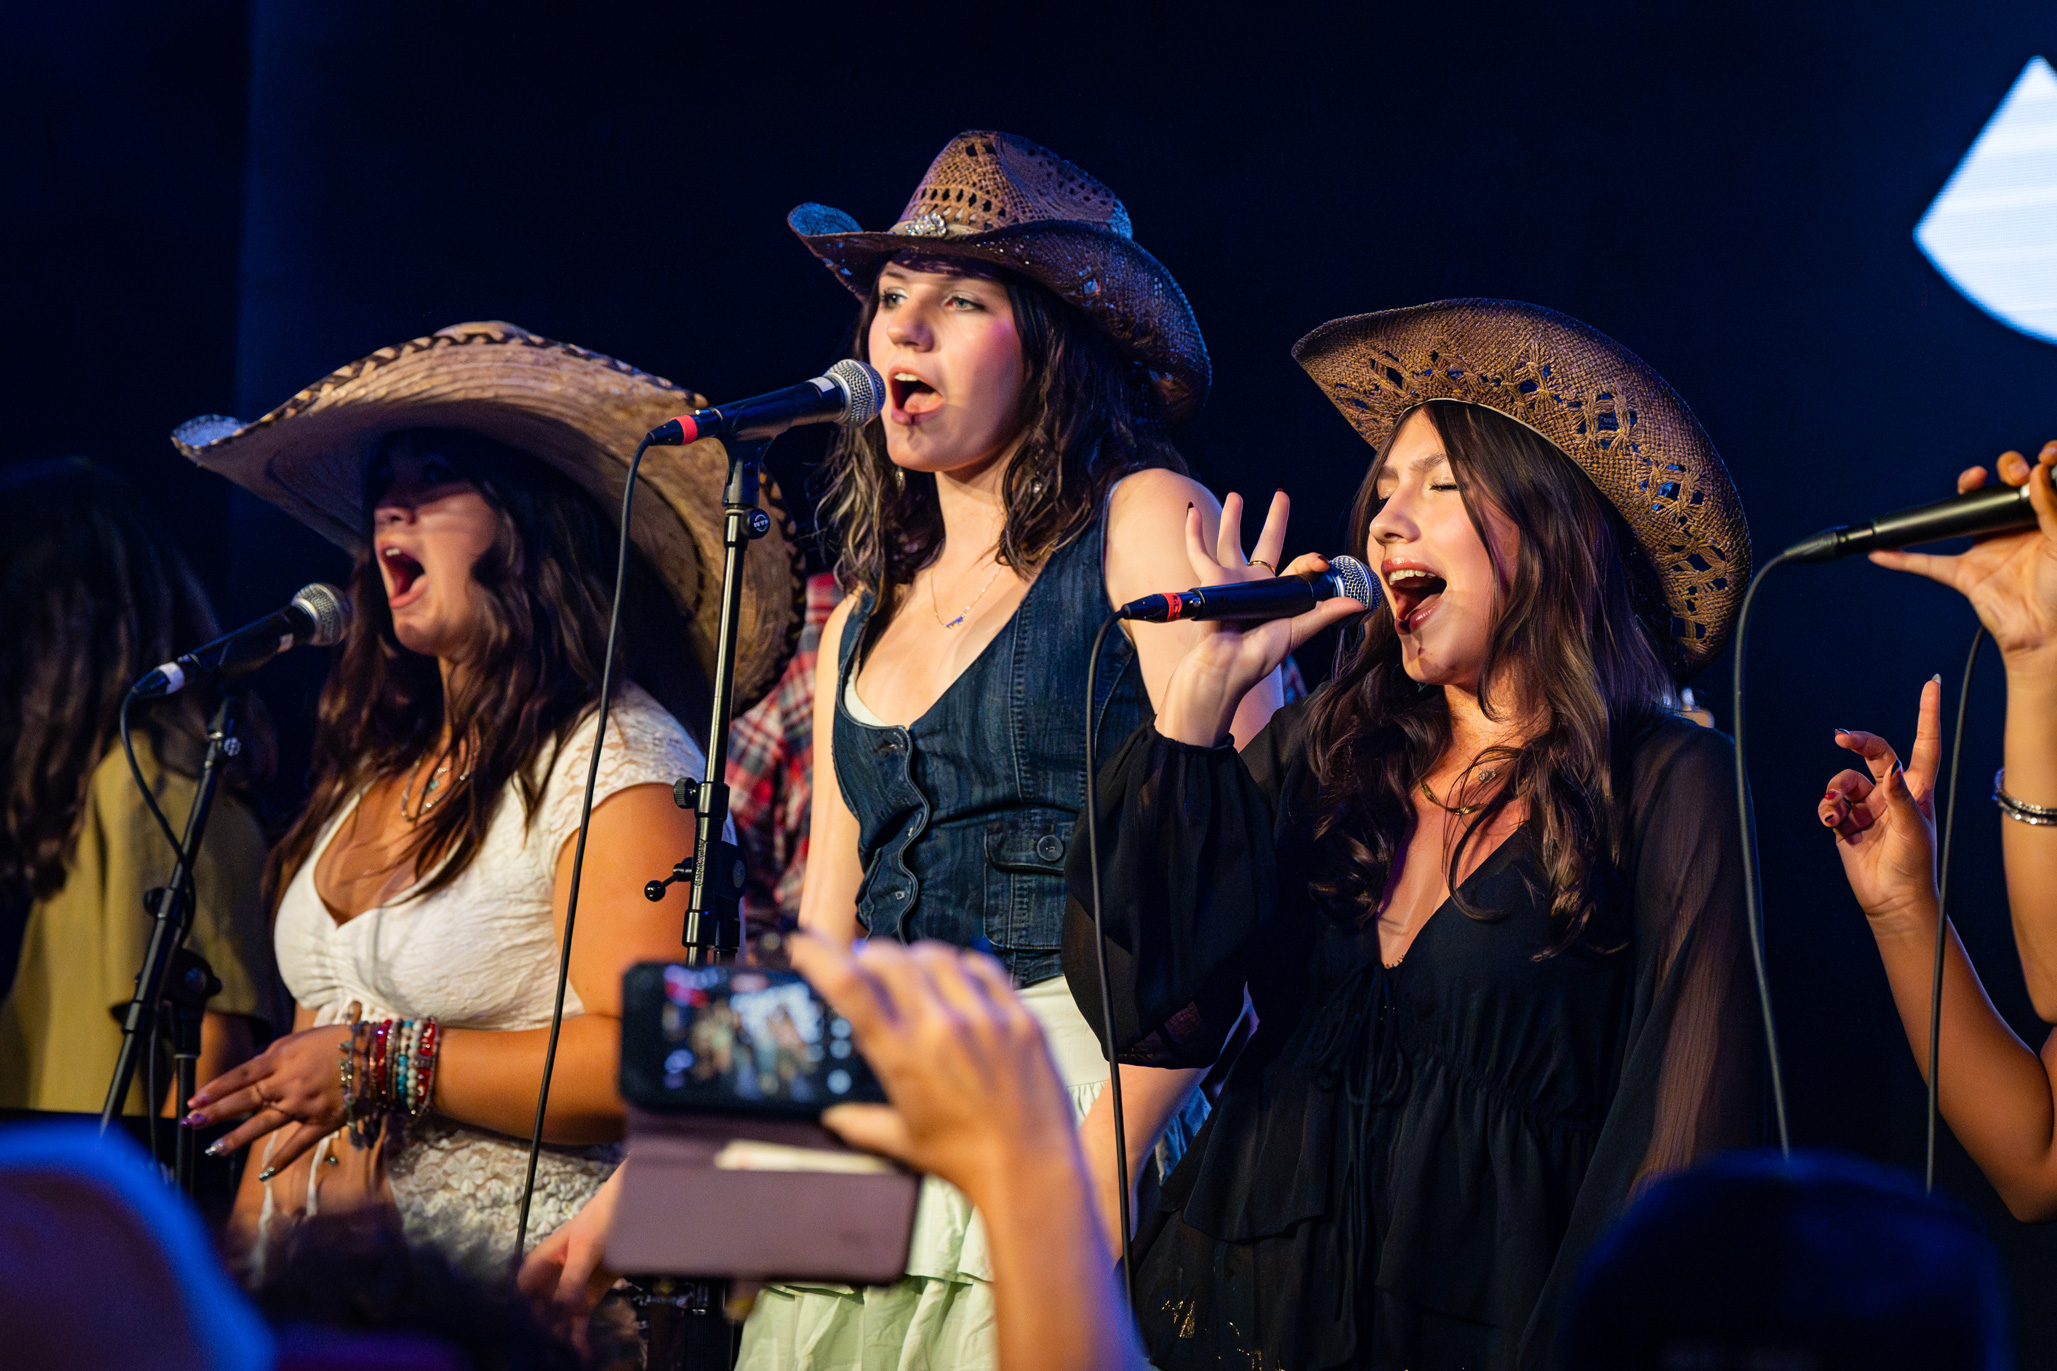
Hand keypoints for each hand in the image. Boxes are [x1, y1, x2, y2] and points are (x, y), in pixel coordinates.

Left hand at [184, 1023, 351, 1174]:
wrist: (379, 1056)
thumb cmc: (340, 1041)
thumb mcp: (303, 1038)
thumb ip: (275, 1055)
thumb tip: (251, 1071)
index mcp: (283, 1059)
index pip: (241, 1075)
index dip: (216, 1089)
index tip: (194, 1100)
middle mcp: (288, 1083)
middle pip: (245, 1100)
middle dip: (216, 1112)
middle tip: (192, 1123)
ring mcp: (304, 1105)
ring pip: (264, 1125)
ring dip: (237, 1138)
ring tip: (214, 1150)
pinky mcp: (323, 1121)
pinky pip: (299, 1143)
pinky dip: (282, 1158)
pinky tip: (264, 1171)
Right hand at [518, 1164, 622, 1352]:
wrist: (632, 1213)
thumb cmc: (601, 1220)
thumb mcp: (585, 1247)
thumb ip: (572, 1277)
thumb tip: (563, 1308)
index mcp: (539, 1263)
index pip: (519, 1294)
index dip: (518, 1313)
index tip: (524, 1333)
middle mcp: (549, 1281)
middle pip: (536, 1313)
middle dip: (539, 1332)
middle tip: (546, 1350)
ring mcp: (567, 1292)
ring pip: (555, 1322)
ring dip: (557, 1340)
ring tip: (560, 1357)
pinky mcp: (586, 1300)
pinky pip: (577, 1322)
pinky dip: (578, 1337)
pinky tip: (580, 1353)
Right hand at [789, 933, 1076, 1206]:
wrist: (1031, 1170)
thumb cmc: (971, 1160)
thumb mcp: (905, 1142)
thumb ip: (861, 1124)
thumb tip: (832, 1118)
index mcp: (905, 1058)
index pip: (851, 988)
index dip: (821, 957)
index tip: (805, 944)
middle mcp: (943, 1028)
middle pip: (891, 958)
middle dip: (869, 954)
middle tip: (864, 963)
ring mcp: (985, 1018)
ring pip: (938, 955)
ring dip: (914, 957)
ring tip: (911, 972)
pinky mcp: (1020, 1017)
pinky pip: (985, 968)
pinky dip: (963, 965)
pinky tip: (957, 979)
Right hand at [1157, 491, 1367, 745]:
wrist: (1222, 671)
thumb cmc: (1256, 658)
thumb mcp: (1295, 633)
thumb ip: (1323, 614)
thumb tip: (1360, 603)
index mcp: (1278, 597)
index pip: (1298, 568)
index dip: (1312, 562)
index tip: (1322, 562)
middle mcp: (1254, 586)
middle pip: (1266, 544)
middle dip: (1274, 520)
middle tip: (1281, 496)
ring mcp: (1231, 582)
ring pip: (1231, 541)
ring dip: (1232, 518)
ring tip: (1236, 496)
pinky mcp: (1210, 582)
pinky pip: (1199, 552)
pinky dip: (1194, 533)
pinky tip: (1191, 512)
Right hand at [1818, 678, 1941, 932]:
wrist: (1892, 901)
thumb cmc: (1913, 866)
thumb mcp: (1913, 829)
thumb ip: (1899, 796)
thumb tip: (1889, 766)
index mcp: (1917, 790)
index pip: (1923, 745)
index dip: (1927, 715)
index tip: (1930, 684)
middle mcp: (1893, 793)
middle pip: (1874, 753)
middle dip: (1858, 742)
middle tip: (1841, 736)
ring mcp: (1869, 808)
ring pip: (1844, 781)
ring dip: (1837, 792)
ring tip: (1838, 812)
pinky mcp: (1847, 823)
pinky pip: (1829, 804)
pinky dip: (1827, 811)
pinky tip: (1833, 823)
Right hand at [1870, 443, 2056, 670]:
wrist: (2047, 634)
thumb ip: (2050, 507)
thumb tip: (2036, 475)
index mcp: (2041, 524)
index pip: (2035, 486)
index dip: (2035, 467)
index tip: (2041, 457)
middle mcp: (2013, 533)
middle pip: (1999, 491)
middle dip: (2006, 469)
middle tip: (2012, 472)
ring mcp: (1987, 551)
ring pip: (1964, 517)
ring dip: (1962, 493)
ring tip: (1970, 480)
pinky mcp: (1965, 575)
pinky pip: (1927, 564)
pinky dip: (1901, 560)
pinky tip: (1883, 551)